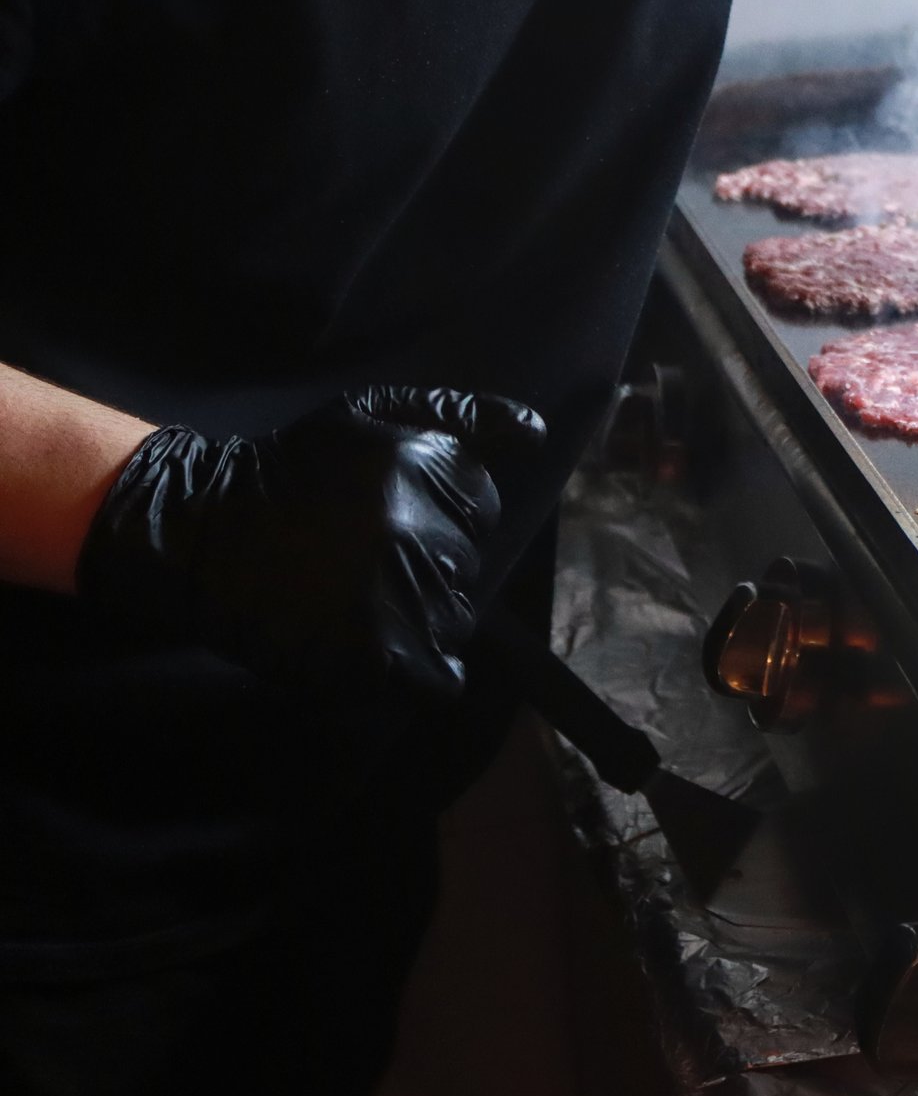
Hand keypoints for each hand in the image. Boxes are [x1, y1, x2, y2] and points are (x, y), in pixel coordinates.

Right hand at [76, 387, 546, 706]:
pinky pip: (440, 679)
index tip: (388, 518)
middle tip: (364, 561)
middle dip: (431, 567)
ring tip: (358, 600)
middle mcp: (425, 528)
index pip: (484, 509)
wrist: (201, 529)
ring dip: (421, 618)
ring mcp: (405, 594)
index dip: (441, 517)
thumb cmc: (290, 468)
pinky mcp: (382, 653)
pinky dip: (417, 673)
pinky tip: (374, 648)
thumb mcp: (370, 416)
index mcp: (430, 465)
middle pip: (470, 568)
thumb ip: (460, 418)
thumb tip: (538, 432)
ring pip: (456, 621)